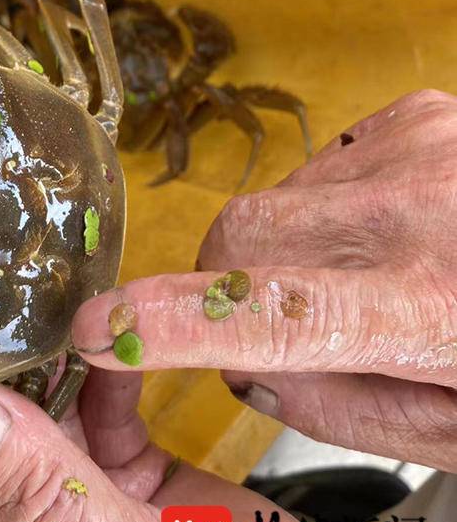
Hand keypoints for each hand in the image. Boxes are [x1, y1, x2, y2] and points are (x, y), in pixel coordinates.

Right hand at [72, 89, 456, 471]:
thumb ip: (340, 406)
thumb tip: (246, 365)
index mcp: (436, 307)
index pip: (274, 314)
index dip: (173, 324)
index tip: (99, 332)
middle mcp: (420, 211)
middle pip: (238, 241)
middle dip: (220, 291)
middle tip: (274, 332)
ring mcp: (417, 146)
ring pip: (268, 205)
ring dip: (279, 253)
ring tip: (361, 277)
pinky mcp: (415, 114)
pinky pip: (313, 169)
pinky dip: (320, 212)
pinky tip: (384, 232)